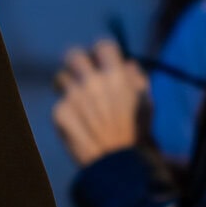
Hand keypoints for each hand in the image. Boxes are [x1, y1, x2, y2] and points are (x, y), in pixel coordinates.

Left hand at [52, 39, 147, 165]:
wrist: (116, 161)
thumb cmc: (135, 129)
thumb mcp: (145, 100)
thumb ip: (136, 77)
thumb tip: (126, 62)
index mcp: (115, 74)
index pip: (102, 45)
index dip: (100, 52)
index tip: (99, 59)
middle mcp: (92, 81)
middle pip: (73, 55)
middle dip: (76, 62)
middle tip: (80, 73)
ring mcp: (73, 96)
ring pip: (61, 77)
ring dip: (68, 85)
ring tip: (78, 100)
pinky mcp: (59, 112)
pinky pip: (59, 102)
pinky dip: (66, 110)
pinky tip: (77, 123)